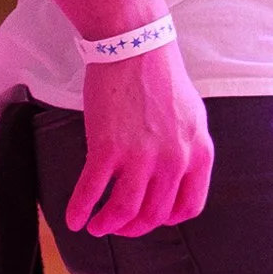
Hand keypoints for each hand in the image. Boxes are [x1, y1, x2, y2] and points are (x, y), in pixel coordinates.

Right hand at [69, 41, 214, 236]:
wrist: (134, 46)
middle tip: (118, 226)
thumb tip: (172, 176)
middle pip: (154, 214)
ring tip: (96, 227)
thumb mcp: (191, 117)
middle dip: (133, 227)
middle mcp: (174, 160)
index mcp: (199, 153)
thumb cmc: (159, 77)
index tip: (150, 218)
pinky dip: (80, 209)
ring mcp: (141, 156)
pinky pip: (92, 191)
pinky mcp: (108, 148)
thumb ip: (186, 150)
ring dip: (108, 224)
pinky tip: (73, 219)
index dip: (166, 219)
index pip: (189, 206)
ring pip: (125, 210)